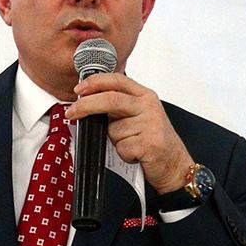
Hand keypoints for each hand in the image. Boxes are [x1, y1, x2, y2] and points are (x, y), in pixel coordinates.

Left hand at [64, 73, 193, 193]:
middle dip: (86, 106)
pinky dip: (123, 154)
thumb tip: (85, 104)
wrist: (175, 165)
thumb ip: (117, 106)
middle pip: (111, 99)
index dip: (95, 82)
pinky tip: (136, 154)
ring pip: (113, 130)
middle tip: (71, 113)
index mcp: (145, 96)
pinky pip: (121, 147)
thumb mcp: (137, 116)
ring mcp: (151, 124)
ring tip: (131, 143)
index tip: (78, 90)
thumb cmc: (152, 140)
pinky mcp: (150, 143)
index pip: (117, 80)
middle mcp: (149, 106)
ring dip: (115, 141)